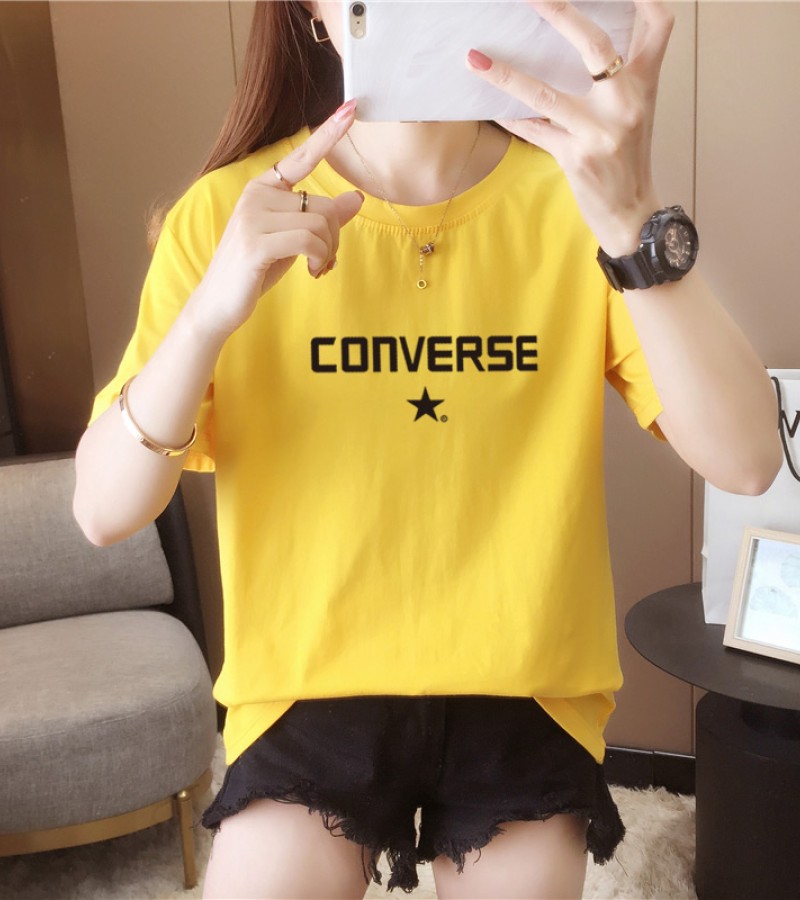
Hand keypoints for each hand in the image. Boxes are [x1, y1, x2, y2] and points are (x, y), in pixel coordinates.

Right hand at [193, 99, 363, 340]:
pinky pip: (309, 240)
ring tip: (316, 268)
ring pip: (320, 224)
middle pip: (324, 205)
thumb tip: (358, 197)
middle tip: (324, 260)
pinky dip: (319, 259)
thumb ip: (323, 218)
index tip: (351, 107)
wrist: (219, 304)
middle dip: (334, 238)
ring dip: (327, 252)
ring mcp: (253, 217)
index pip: (301, 157)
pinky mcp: (256, 241)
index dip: (328, 134)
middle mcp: (256, 195)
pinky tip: (311, 272)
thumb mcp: (294, 240)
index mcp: (263, 189)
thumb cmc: (257, 269)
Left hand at [467, 1, 673, 256]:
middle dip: (560, 13)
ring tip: (474, 59)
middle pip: (595, 44)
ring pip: (545, 94)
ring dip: (505, 75)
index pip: (658, 23)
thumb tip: (583, 41)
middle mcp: (626, 102)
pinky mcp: (576, 157)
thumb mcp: (635, 111)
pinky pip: (532, 130)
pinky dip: (507, 117)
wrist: (631, 213)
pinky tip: (486, 106)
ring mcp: (600, 131)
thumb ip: (618, 76)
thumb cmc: (627, 158)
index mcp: (645, 84)